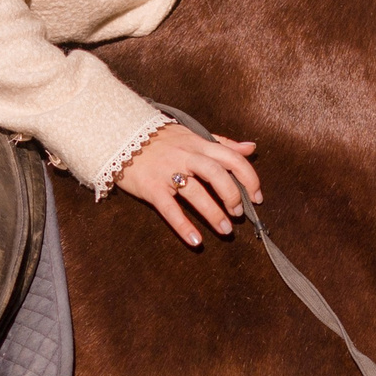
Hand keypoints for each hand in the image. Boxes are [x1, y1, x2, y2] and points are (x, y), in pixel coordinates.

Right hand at [116, 123, 261, 247]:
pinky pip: (169, 209)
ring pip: (195, 192)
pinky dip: (183, 226)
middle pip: (217, 174)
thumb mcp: (191, 134)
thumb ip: (222, 143)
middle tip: (238, 214)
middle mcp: (185, 156)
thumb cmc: (158, 138)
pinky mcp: (151, 187)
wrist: (118, 135)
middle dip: (232, 195)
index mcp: (198, 143)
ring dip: (213, 213)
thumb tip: (251, 147)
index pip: (232, 158)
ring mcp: (167, 171)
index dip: (249, 178)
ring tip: (225, 230)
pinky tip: (195, 240)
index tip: (257, 196)